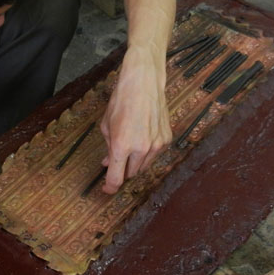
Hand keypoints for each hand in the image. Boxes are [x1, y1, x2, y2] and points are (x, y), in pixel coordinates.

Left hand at [100, 45, 171, 193]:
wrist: (144, 83)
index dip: (110, 188)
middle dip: (122, 170)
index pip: (116, 179)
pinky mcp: (167, 139)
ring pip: (143, 166)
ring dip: (134, 162)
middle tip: (116, 159)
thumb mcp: (106, 125)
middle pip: (130, 174)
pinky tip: (142, 135)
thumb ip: (108, 148)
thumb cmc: (122, 101)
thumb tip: (108, 163)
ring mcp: (157, 145)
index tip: (107, 190)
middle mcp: (141, 149)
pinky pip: (154, 154)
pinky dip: (146, 151)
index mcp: (122, 146)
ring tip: (129, 144)